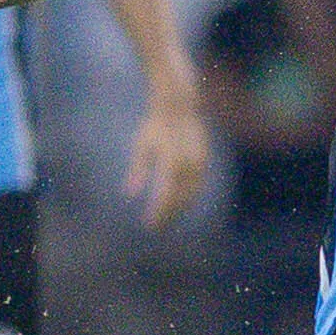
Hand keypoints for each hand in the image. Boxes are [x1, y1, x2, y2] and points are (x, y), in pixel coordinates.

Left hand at [127, 98, 211, 228]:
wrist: (179, 108)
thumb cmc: (155, 127)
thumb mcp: (142, 146)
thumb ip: (138, 171)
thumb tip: (130, 195)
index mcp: (171, 162)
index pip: (166, 196)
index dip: (159, 213)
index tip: (150, 225)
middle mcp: (188, 165)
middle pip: (181, 199)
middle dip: (170, 215)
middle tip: (158, 226)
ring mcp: (200, 163)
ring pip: (192, 194)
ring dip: (181, 208)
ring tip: (168, 218)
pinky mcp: (205, 161)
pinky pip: (198, 185)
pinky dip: (190, 197)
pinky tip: (180, 203)